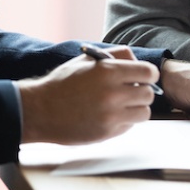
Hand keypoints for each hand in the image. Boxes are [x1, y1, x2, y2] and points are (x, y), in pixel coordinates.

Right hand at [18, 46, 158, 144]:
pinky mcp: (107, 133)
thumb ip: (115, 55)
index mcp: (108, 71)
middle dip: (142, 91)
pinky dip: (124, 121)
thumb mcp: (86, 59)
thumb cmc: (63, 83)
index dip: (148, 74)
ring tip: (122, 104)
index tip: (144, 76)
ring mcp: (110, 116)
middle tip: (131, 91)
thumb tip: (136, 60)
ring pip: (144, 113)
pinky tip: (109, 115)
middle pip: (148, 94)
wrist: (40, 111)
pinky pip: (129, 126)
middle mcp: (112, 94)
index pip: (149, 73)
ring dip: (136, 108)